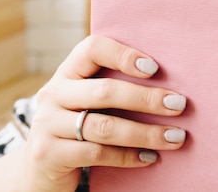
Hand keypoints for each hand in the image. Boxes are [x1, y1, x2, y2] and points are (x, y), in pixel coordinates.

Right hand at [0, 35, 187, 191]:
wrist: (38, 169)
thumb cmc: (79, 125)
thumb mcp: (89, 102)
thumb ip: (116, 88)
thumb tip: (171, 86)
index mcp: (67, 72)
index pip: (92, 49)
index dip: (124, 55)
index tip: (155, 69)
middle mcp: (53, 94)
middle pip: (105, 91)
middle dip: (147, 98)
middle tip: (179, 105)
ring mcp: (47, 125)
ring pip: (105, 126)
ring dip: (146, 133)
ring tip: (176, 136)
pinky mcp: (48, 154)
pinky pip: (97, 153)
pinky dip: (128, 156)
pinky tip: (151, 157)